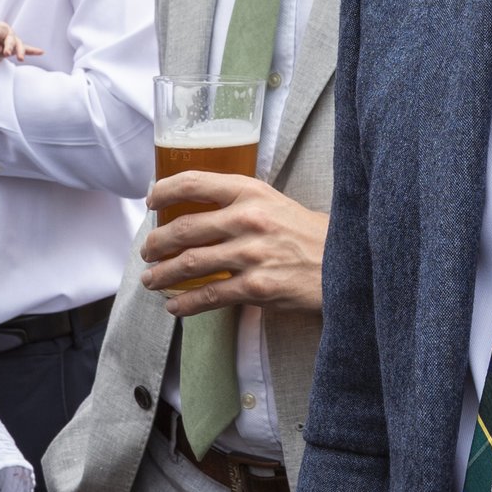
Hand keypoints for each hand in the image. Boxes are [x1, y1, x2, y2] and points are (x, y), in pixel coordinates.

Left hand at [0, 20, 43, 64]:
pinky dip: (33, 51)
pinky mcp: (15, 49)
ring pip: (19, 46)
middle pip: (11, 39)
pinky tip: (41, 52)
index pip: (1, 31)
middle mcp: (9, 33)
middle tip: (5, 53)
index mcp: (0, 27)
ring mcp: (14, 41)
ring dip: (20, 52)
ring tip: (20, 58)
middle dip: (9, 46)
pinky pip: (26, 49)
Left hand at [141, 174, 327, 316]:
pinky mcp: (256, 287)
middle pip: (185, 229)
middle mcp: (248, 219)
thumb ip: (239, 203)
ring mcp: (251, 254)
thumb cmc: (308, 233)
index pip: (194, 182)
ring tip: (151, 280)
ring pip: (191, 264)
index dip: (164, 191)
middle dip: (156, 243)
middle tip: (147, 251)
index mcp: (251, 192)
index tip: (151, 201)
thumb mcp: (274, 202)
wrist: (345, 262)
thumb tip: (196, 214)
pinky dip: (187, 304)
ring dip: (163, 275)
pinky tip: (175, 308)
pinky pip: (210, 296)